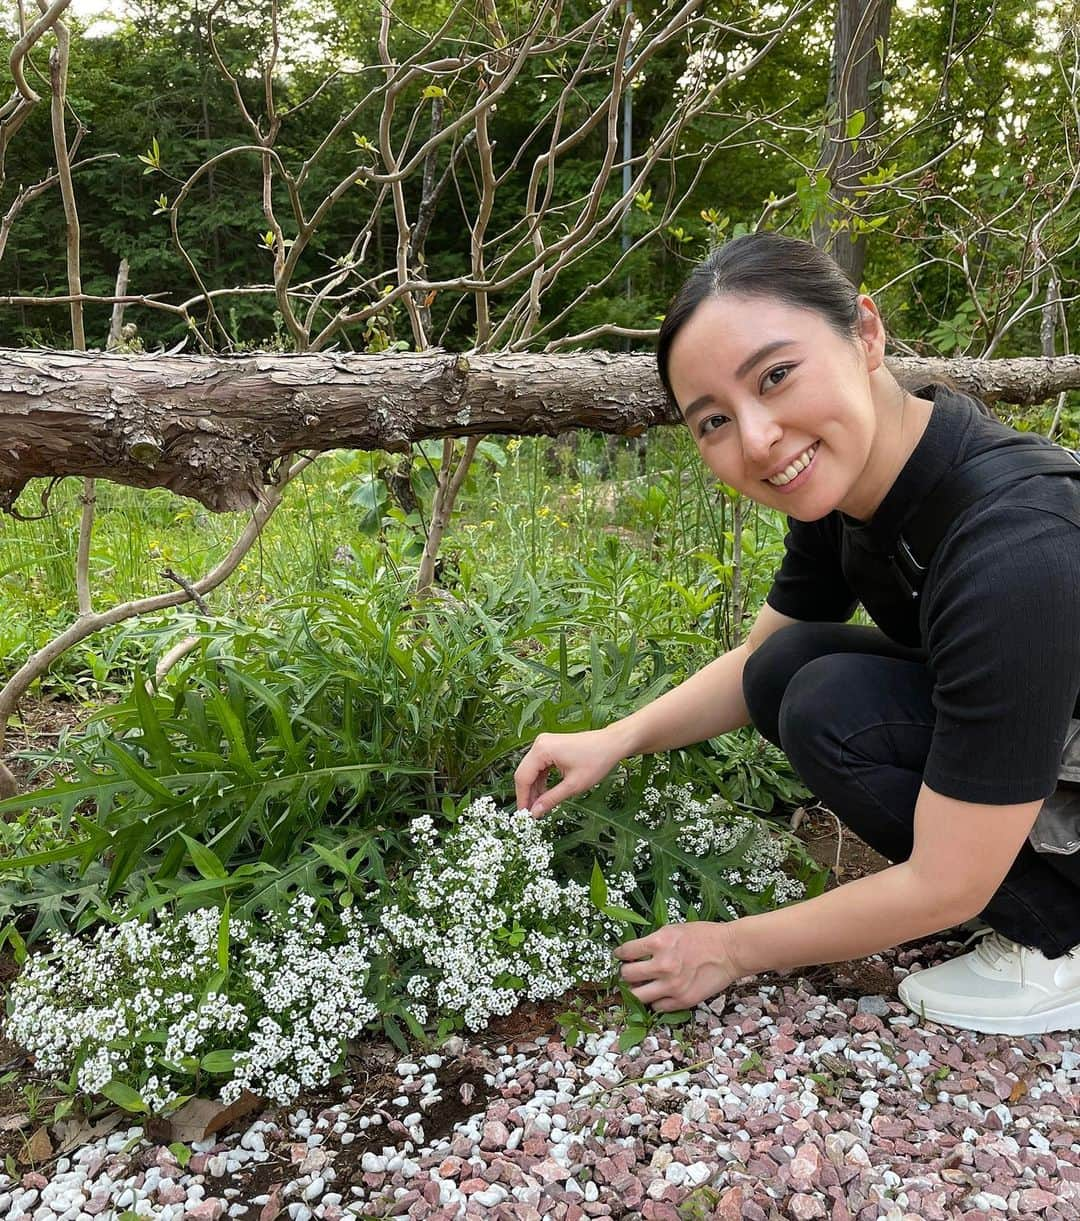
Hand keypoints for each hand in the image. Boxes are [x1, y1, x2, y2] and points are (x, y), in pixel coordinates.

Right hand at [514, 728, 624, 817]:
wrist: (612, 744)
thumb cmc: (596, 760)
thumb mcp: (573, 785)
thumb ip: (551, 799)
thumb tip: (535, 812)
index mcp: (542, 750)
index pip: (523, 777)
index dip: (522, 798)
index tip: (524, 815)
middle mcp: (540, 744)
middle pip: (524, 773)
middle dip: (527, 794)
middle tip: (531, 813)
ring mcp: (545, 744)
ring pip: (531, 770)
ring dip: (534, 788)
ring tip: (539, 806)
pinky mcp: (550, 746)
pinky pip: (539, 766)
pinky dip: (541, 780)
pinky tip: (545, 794)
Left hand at [614, 920, 744, 1011]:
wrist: (730, 951)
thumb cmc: (704, 936)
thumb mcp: (673, 930)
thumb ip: (654, 941)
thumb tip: (636, 952)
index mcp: (659, 943)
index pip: (626, 952)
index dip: (620, 954)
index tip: (620, 956)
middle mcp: (662, 965)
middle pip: (627, 976)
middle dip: (625, 973)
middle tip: (629, 971)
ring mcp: (672, 986)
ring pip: (638, 996)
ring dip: (636, 990)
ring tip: (640, 985)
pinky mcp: (682, 1000)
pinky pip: (657, 1007)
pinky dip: (655, 1001)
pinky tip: (659, 993)